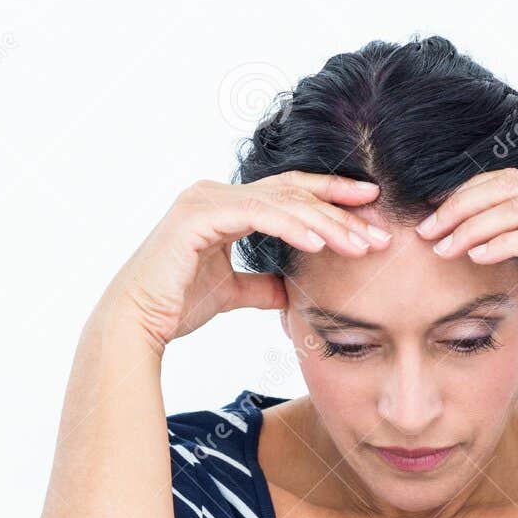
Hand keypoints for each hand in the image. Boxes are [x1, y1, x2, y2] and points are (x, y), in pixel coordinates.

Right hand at [100, 172, 392, 354]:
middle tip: (380, 230)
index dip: (330, 197)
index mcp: (224, 205)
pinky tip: (322, 243)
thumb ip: (260, 287)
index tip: (371, 208)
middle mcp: (214, 194)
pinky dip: (292, 228)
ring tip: (360, 244)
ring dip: (326, 223)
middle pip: (292, 195)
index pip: (288, 194)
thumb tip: (288, 292)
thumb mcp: (231, 293)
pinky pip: (257, 216)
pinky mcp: (198, 217)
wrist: (137, 323)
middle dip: (340, 211)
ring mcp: (205, 200)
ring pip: (281, 204)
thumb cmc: (175, 306)